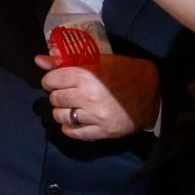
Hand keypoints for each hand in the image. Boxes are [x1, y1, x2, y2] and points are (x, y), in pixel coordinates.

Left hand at [38, 52, 157, 139]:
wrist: (156, 93)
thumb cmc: (125, 72)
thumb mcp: (98, 61)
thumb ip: (65, 62)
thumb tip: (38, 60)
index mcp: (87, 75)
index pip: (50, 81)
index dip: (51, 81)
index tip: (58, 81)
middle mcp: (88, 96)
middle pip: (54, 99)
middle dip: (58, 95)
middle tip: (69, 94)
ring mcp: (95, 116)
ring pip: (60, 116)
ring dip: (63, 112)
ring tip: (73, 107)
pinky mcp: (103, 131)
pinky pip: (73, 133)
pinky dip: (70, 128)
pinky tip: (76, 121)